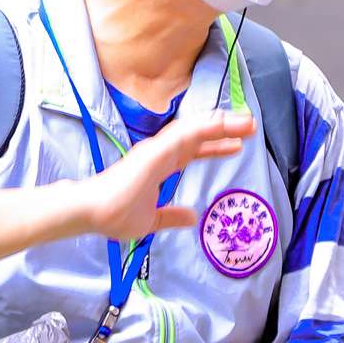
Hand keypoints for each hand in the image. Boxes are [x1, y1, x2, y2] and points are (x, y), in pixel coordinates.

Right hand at [73, 109, 255, 243]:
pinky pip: (183, 135)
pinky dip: (204, 128)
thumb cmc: (114, 215)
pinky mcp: (154, 152)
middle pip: (198, 136)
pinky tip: (223, 123)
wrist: (92, 213)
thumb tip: (192, 217)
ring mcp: (157, 150)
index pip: (192, 152)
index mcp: (158, 166)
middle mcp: (159, 153)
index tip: (237, 146)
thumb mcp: (152, 220)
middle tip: (251, 126)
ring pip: (194, 130)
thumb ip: (172, 216)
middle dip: (225, 131)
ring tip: (247, 122)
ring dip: (221, 124)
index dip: (214, 148)